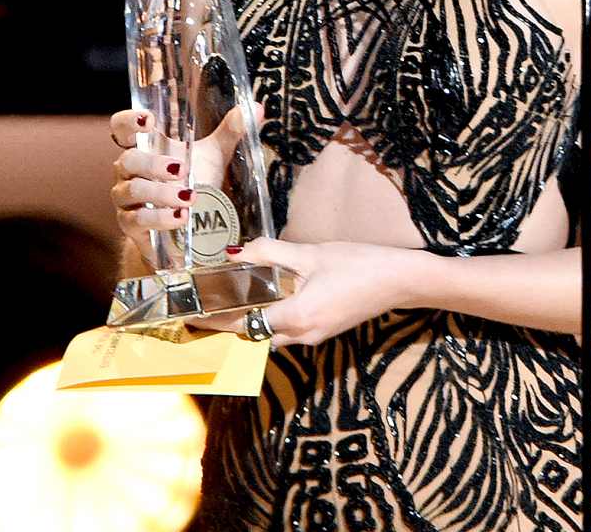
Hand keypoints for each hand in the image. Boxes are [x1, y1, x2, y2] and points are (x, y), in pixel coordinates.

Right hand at [109, 103, 258, 263]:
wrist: (189, 225)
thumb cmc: (197, 180)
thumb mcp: (215, 154)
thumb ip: (231, 131)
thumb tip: (258, 108)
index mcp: (146, 146)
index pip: (122, 128)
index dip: (128, 121)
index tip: (149, 120)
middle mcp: (129, 170)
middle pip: (128, 160)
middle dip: (153, 164)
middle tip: (182, 169)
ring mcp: (127, 198)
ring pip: (132, 190)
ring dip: (160, 193)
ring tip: (189, 198)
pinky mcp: (131, 225)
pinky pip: (138, 219)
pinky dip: (160, 218)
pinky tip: (182, 218)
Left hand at [187, 236, 425, 347]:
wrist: (400, 280)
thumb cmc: (358, 264)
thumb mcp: (311, 254)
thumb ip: (271, 253)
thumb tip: (236, 252)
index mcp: (295, 318)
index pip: (242, 325)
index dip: (214, 321)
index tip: (190, 316)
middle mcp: (301, 336)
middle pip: (253, 336)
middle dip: (229, 324)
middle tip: (206, 305)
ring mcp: (315, 337)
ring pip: (271, 335)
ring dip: (251, 322)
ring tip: (231, 300)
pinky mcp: (325, 331)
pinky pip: (288, 331)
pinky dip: (271, 319)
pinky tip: (268, 298)